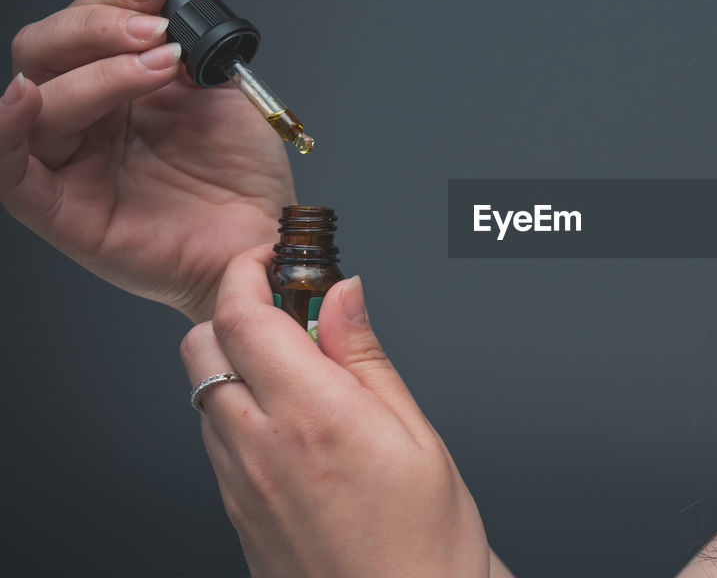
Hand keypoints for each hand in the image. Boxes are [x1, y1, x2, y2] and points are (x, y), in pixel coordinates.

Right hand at [2, 0, 294, 322]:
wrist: (267, 236)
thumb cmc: (243, 175)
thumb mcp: (224, 86)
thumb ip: (198, 26)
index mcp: (114, 87)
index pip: (83, 25)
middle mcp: (84, 120)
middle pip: (46, 51)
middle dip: (97, 24)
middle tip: (155, 27)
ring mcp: (68, 164)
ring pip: (40, 99)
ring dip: (95, 71)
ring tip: (158, 64)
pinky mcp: (62, 211)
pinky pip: (9, 171)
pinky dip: (7, 130)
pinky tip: (29, 99)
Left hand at [179, 245, 490, 577]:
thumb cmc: (427, 545)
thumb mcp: (417, 436)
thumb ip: (367, 358)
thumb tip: (345, 294)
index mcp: (313, 417)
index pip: (243, 317)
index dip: (248, 272)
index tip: (272, 259)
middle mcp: (261, 448)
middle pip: (202, 346)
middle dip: (236, 313)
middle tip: (292, 313)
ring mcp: (240, 485)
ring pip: (204, 392)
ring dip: (238, 364)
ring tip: (303, 374)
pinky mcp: (237, 513)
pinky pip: (217, 441)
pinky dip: (241, 412)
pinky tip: (295, 425)